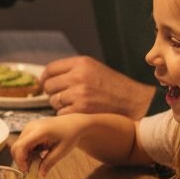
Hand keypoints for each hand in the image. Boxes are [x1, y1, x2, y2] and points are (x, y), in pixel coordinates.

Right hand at [11, 117, 89, 178]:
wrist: (73, 123)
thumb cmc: (70, 135)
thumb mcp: (61, 151)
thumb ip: (49, 163)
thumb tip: (40, 175)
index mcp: (39, 131)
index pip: (21, 147)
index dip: (20, 161)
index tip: (27, 171)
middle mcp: (31, 127)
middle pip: (16, 147)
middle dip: (21, 160)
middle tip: (31, 170)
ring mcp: (29, 126)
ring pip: (18, 145)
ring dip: (24, 157)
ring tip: (37, 163)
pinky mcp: (30, 129)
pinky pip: (23, 143)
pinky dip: (27, 152)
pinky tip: (38, 155)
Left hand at [40, 57, 154, 117]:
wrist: (134, 102)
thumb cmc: (113, 86)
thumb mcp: (94, 68)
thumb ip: (73, 70)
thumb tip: (48, 77)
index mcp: (81, 63)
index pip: (50, 69)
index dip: (45, 78)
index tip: (45, 84)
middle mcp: (78, 76)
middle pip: (49, 86)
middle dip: (53, 93)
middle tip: (63, 97)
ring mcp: (79, 94)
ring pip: (54, 101)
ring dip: (60, 105)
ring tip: (75, 104)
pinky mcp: (81, 110)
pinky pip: (61, 114)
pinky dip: (67, 115)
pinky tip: (79, 113)